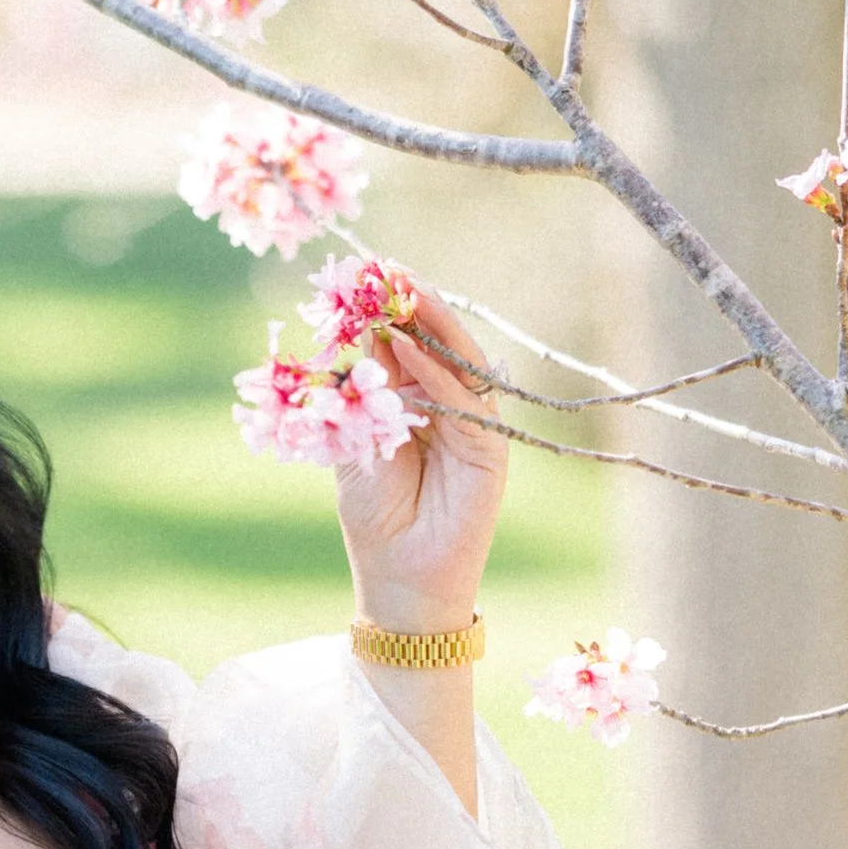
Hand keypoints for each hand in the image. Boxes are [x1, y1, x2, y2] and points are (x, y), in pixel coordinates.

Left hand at [331, 272, 505, 620]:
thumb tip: (362, 335)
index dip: (386, 310)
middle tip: (385, 267)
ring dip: (430, 323)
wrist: (399, 581)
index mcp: (415, 403)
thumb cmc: (376, 518)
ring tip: (400, 288)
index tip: (361, 274)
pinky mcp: (490, 449)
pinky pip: (463, 400)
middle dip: (412, 304)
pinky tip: (403, 343)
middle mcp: (448, 407)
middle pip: (436, 343)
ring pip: (458, 361)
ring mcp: (473, 425)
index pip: (405, 344)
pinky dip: (436, 371)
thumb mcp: (357, 444)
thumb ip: (363, 396)